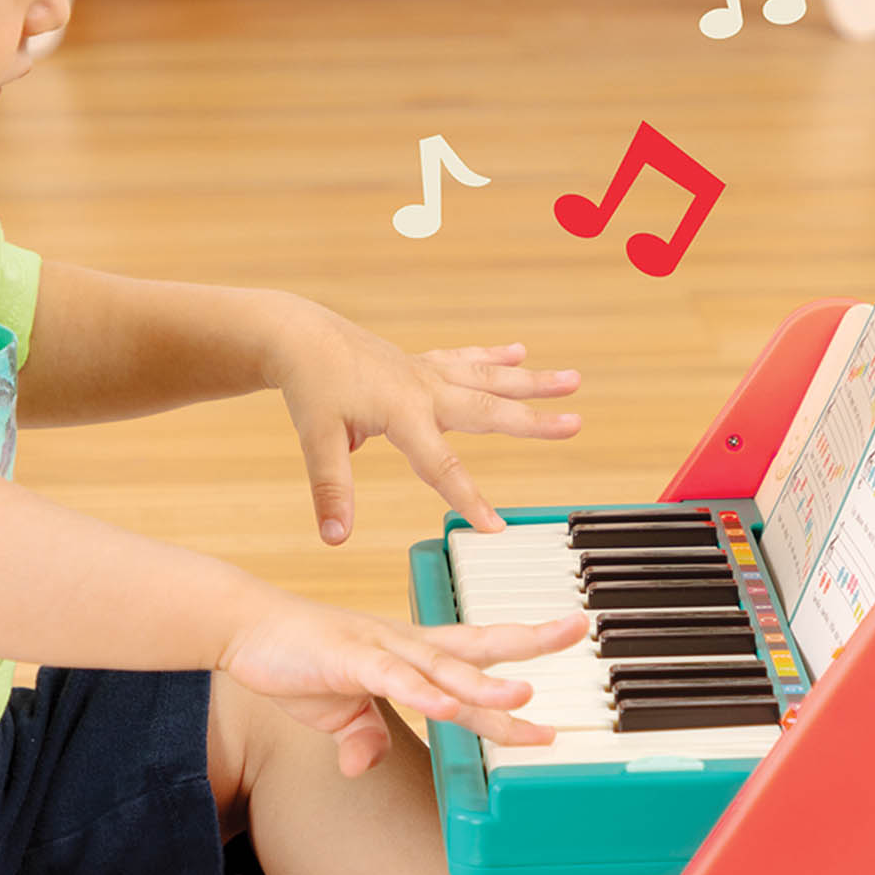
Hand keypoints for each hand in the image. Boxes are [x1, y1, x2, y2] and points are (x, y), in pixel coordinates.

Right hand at [218, 596, 585, 776]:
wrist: (246, 630)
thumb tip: (364, 764)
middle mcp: (408, 647)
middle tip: (578, 630)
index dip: (518, 672)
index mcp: (413, 656)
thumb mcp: (336, 712)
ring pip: (443, 667)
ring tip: (523, 697)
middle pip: (480, 646)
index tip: (555, 694)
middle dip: (531, 642)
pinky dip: (420, 693)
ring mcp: (381, 650)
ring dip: (482, 685)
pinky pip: (392, 680)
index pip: (478, 660)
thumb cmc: (298, 662)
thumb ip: (360, 737)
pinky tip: (446, 706)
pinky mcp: (349, 661)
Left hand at [266, 303, 581, 539]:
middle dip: (533, 421)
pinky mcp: (422, 363)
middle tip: (574, 424)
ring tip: (572, 380)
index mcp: (403, 412)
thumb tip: (335, 538)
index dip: (468, 498)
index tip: (496, 527)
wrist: (300, 335)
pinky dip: (495, 356)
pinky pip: (466, 359)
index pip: (441, 465)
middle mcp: (425, 389)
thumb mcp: (316, 439)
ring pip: (489, 377)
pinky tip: (521, 352)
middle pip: (488, 409)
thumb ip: (330, 489)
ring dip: (532, 381)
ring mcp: (427, 373)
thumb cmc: (310, 386)